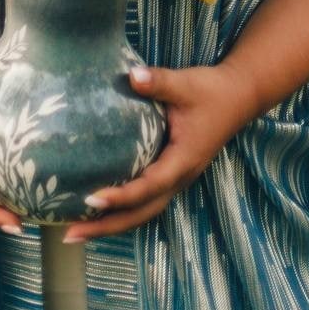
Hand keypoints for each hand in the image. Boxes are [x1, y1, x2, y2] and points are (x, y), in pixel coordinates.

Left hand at [61, 61, 259, 242]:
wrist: (238, 97)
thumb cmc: (211, 91)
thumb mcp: (185, 84)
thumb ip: (158, 81)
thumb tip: (132, 75)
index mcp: (183, 160)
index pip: (148, 186)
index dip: (121, 196)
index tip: (91, 198)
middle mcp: (180, 178)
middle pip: (141, 213)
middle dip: (107, 226)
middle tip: (70, 234)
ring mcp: (177, 179)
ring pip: (143, 212)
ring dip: (112, 224)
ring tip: (77, 230)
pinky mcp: (173, 174)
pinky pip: (146, 200)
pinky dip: (123, 210)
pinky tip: (100, 208)